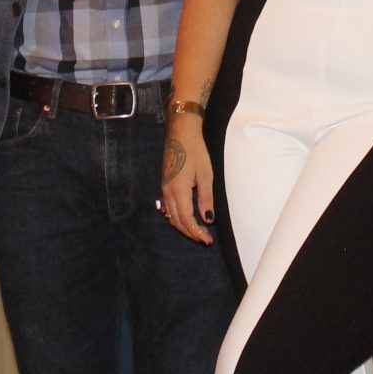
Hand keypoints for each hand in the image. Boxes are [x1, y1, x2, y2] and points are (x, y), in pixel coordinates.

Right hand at [159, 116, 216, 244]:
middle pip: (177, 221)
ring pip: (171, 216)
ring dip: (184, 227)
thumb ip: (206, 198)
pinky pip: (169, 208)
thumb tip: (208, 219)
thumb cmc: (195, 151)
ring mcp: (164, 189)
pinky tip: (186, 219)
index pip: (186, 219)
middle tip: (205, 239)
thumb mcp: (206, 175)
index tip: (207, 239)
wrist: (180, 133)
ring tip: (198, 231)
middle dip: (191, 233)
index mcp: (179, 190)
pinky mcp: (165, 185)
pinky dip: (177, 218)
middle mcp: (168, 192)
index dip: (196, 232)